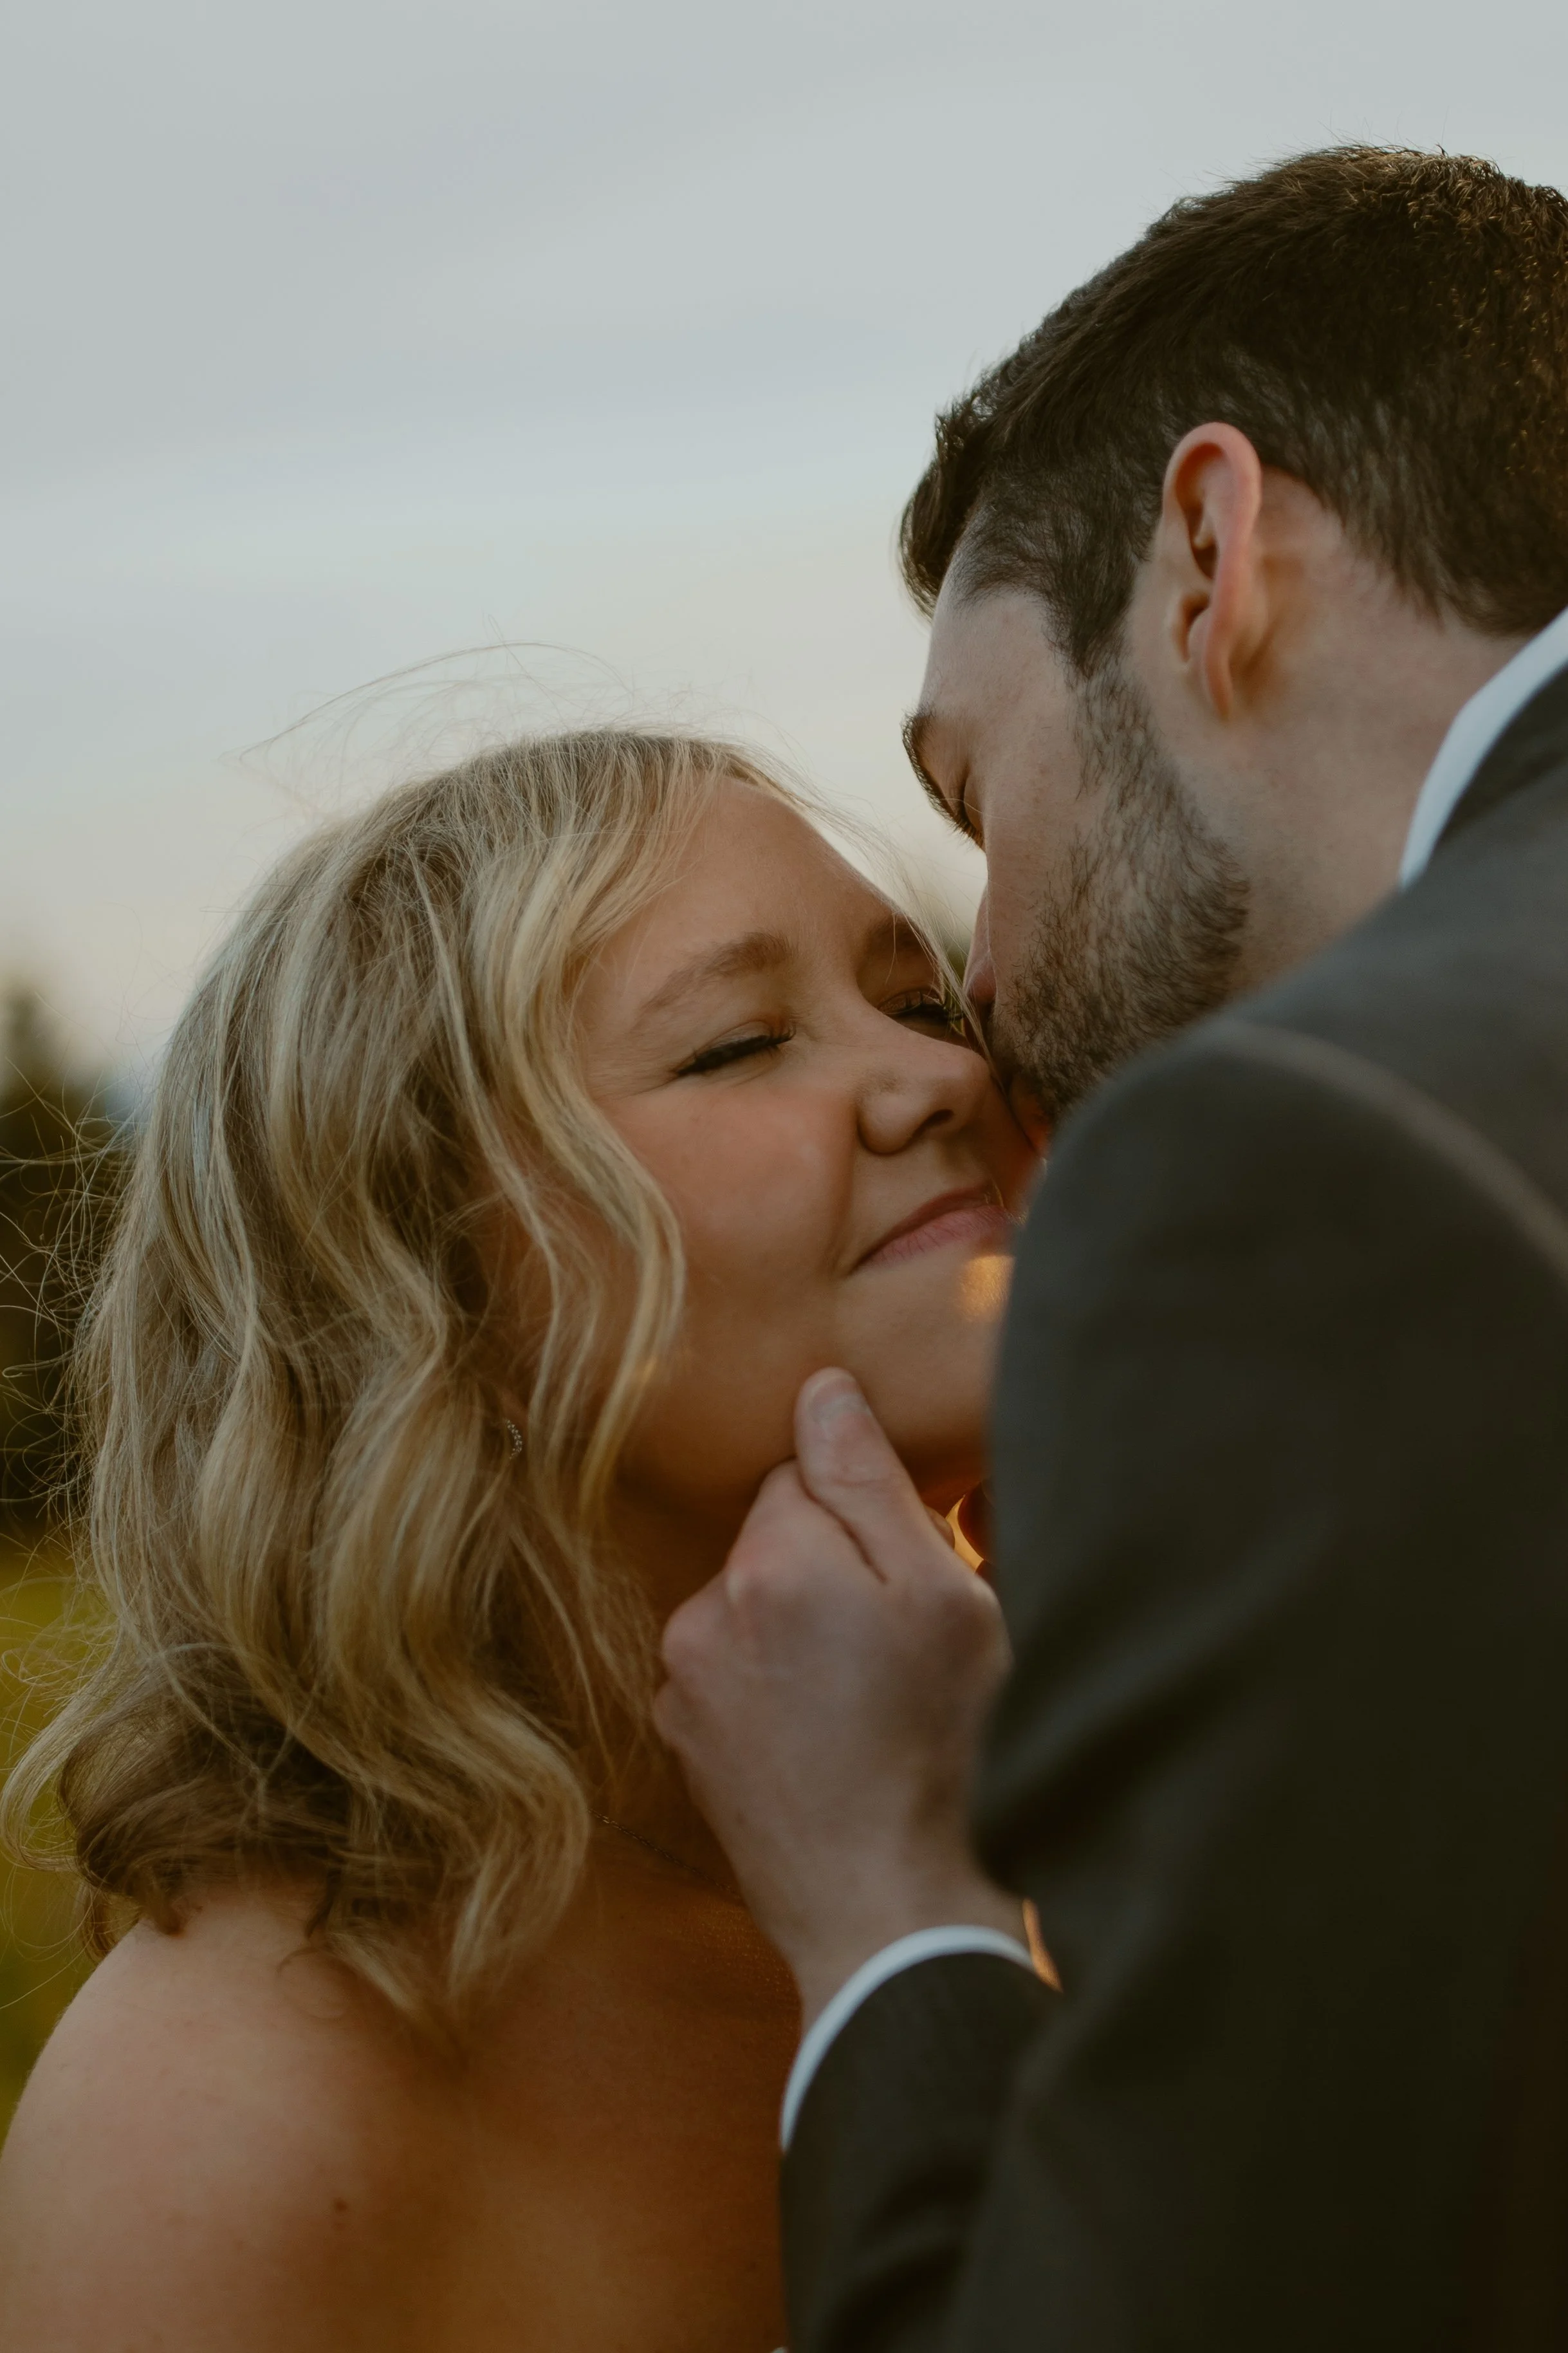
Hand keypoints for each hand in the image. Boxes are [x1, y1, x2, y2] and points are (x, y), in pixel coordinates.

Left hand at [654, 1368, 1020, 2024]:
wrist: (893, 1920)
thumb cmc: (949, 1757)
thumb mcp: (948, 1603)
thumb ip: (872, 1483)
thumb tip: (821, 1389)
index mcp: (774, 1563)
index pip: (806, 1469)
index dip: (868, 1516)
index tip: (908, 1576)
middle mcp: (703, 1613)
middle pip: (773, 1539)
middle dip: (829, 1570)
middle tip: (897, 1647)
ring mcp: (682, 1685)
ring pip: (750, 1606)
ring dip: (797, 1631)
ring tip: (866, 1706)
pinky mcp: (681, 1744)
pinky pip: (729, 1672)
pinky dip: (771, 1689)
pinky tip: (828, 1743)